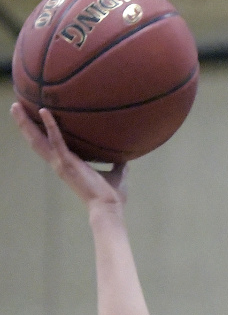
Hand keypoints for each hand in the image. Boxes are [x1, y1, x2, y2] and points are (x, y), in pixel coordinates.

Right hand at [11, 104, 126, 209]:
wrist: (110, 208)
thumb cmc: (112, 196)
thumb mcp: (117, 174)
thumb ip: (117, 164)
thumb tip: (125, 157)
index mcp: (68, 165)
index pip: (48, 145)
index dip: (38, 132)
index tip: (31, 119)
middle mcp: (60, 164)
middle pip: (36, 141)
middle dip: (25, 124)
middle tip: (15, 107)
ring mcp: (61, 163)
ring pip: (38, 140)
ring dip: (27, 123)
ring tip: (16, 106)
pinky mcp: (67, 163)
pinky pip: (56, 140)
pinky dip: (50, 125)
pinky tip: (44, 111)